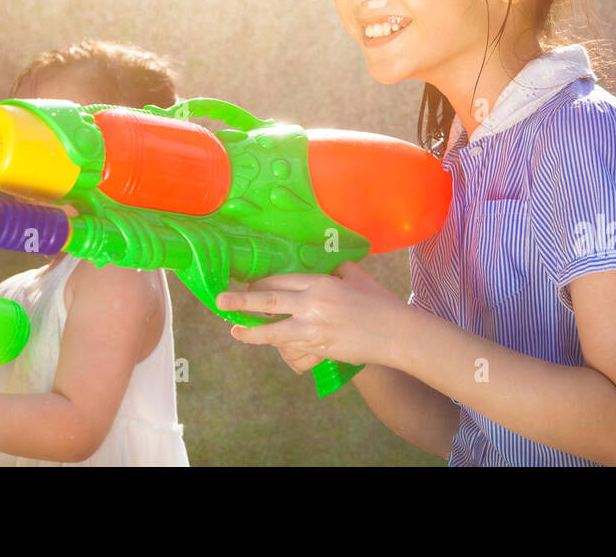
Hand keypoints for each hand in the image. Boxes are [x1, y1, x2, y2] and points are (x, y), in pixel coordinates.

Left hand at [215, 261, 404, 372]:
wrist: (395, 333)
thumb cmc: (379, 302)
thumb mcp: (356, 277)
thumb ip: (337, 270)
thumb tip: (328, 267)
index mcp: (320, 283)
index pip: (280, 280)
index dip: (259, 283)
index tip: (245, 283)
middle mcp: (312, 304)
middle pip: (268, 300)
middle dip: (241, 301)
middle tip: (220, 300)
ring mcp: (313, 329)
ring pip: (273, 330)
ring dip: (251, 330)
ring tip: (235, 330)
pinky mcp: (318, 348)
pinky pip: (291, 347)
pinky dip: (278, 345)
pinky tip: (267, 343)